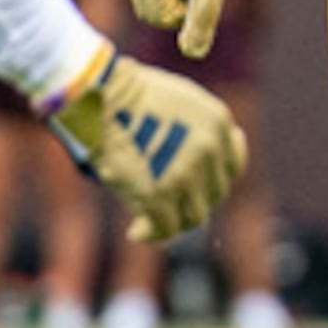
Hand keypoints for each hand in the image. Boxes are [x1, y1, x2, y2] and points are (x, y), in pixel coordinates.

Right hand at [47, 45, 246, 241]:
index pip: (232, 165)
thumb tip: (189, 167)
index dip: (215, 180)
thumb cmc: (124, 94)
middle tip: (169, 207)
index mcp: (218, 122)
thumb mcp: (177, 101)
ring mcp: (187, 172)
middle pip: (214, 193)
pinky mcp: (160, 193)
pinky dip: (151, 233)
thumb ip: (193, 131)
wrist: (96, 94)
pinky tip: (136, 232)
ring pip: (194, 215)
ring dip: (175, 221)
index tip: (198, 187)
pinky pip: (166, 227)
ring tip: (151, 222)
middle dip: (192, 201)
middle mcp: (209, 148)